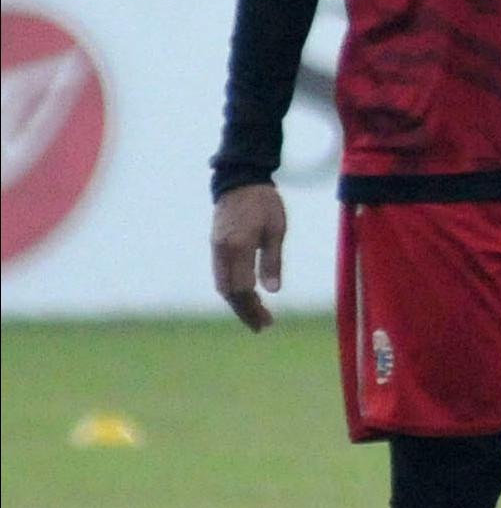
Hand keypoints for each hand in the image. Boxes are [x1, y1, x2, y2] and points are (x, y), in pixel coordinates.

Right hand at [210, 183, 285, 331]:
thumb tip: (272, 291)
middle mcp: (222, 251)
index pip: (242, 288)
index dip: (253, 308)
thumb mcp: (276, 230)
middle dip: (244, 311)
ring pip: (221, 285)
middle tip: (261, 326)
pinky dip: (231, 290)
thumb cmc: (264, 203)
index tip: (267, 321)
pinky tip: (245, 296)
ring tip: (255, 316)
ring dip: (237, 303)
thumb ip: (272, 261)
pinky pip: (220, 275)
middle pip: (228, 291)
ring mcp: (216, 248)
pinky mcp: (215, 246)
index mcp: (238, 246)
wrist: (240, 181)